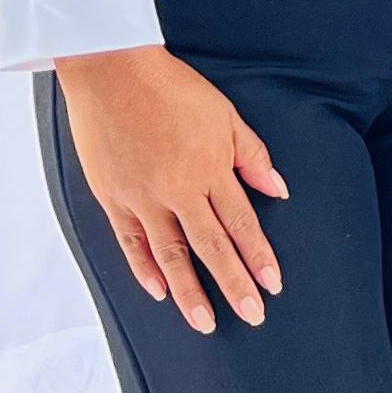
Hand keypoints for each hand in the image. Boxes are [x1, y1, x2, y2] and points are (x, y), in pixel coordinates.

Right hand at [52, 44, 287, 334]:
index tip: (273, 285)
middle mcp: (177, 188)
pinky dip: (144, 269)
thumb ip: (250, 156)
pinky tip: (159, 291)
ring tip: (204, 322)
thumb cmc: (172, 88)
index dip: (258, 257)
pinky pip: (130, 241)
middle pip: (211, 247)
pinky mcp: (112, 196)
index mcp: (209, 168)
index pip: (241, 223)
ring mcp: (142, 196)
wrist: (112, 70)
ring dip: (189, 291)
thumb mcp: (224, 114)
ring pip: (170, 254)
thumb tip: (278, 190)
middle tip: (252, 316)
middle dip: (233, 284)